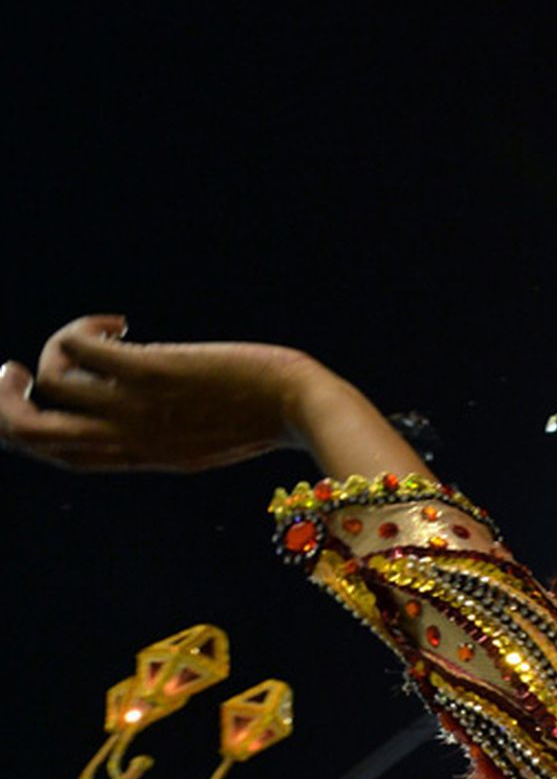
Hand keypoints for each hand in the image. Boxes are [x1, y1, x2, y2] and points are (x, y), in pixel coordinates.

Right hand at [0, 316, 318, 471]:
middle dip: (1, 400)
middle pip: (27, 432)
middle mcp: (128, 439)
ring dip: (49, 349)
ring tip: (94, 332)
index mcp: (137, 456)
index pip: (56, 454)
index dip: (23, 427)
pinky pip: (80, 348)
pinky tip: (121, 322)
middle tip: (10, 368)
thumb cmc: (261, 416)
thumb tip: (132, 400)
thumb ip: (157, 430)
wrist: (304, 408)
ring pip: (48, 386)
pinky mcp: (152, 373)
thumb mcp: (197, 437)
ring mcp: (137, 408)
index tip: (27, 394)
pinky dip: (83, 328)